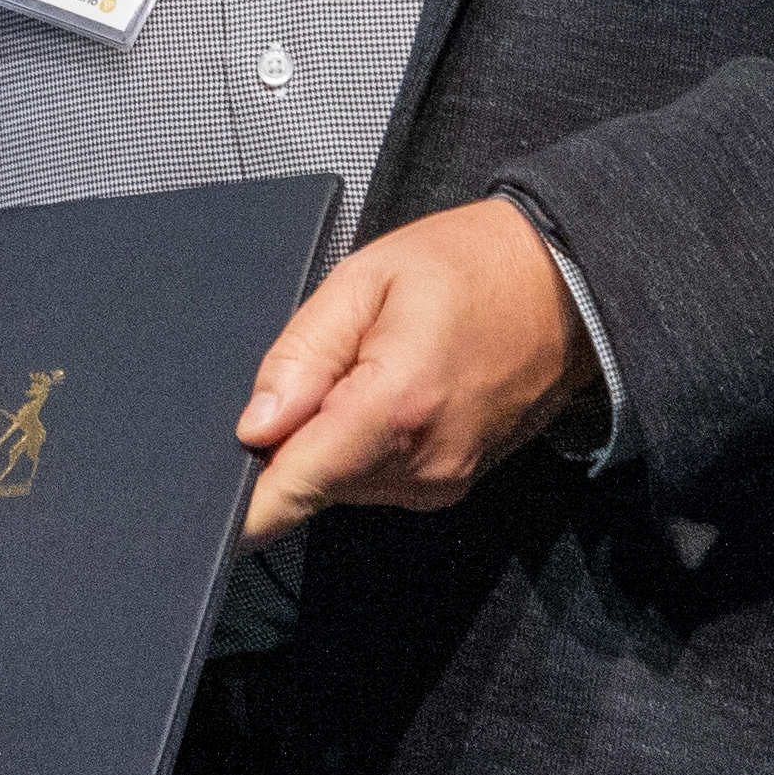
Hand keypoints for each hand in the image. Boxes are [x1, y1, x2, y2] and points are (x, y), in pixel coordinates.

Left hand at [236, 198, 594, 542]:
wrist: (563, 286)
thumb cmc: (466, 267)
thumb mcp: (364, 279)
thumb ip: (302, 355)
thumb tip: (254, 427)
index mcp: (396, 407)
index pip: (297, 483)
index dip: (246, 502)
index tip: (211, 508)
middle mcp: (424, 462)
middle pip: (314, 481)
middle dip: (290, 441)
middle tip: (315, 370)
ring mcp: (443, 480)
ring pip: (343, 483)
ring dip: (329, 440)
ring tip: (362, 367)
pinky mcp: (452, 483)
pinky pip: (377, 479)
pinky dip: (361, 445)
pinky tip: (382, 390)